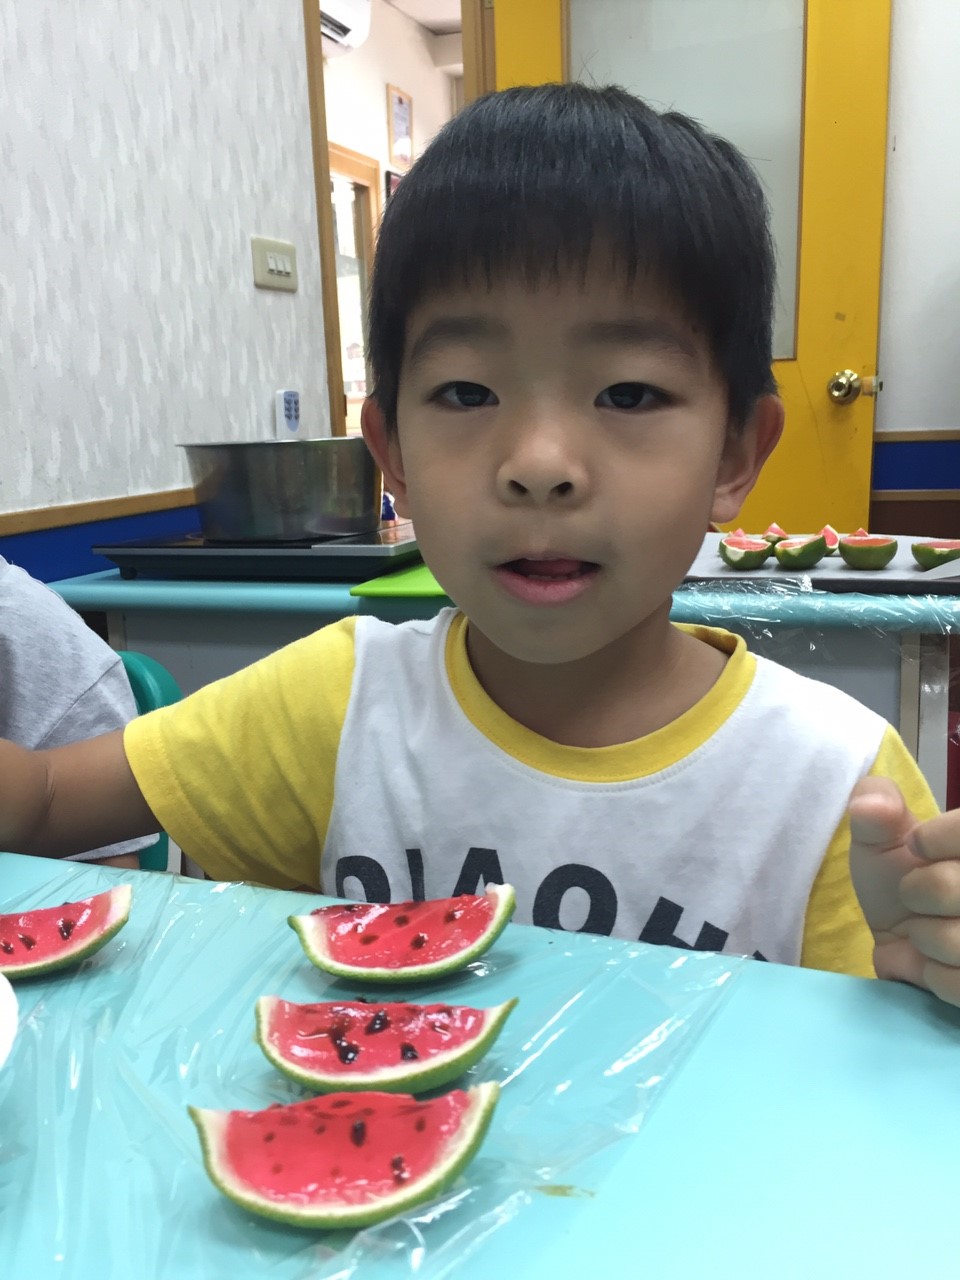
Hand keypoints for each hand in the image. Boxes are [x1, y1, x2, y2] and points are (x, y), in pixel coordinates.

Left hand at [849, 777, 959, 1004]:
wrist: (903, 936)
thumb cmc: (897, 876)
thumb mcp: (879, 836)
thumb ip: (874, 808)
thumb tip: (869, 805)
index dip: (930, 841)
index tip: (916, 848)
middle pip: (952, 888)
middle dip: (918, 893)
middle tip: (917, 895)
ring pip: (955, 942)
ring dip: (924, 938)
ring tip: (926, 929)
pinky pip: (957, 985)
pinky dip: (933, 976)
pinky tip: (934, 961)